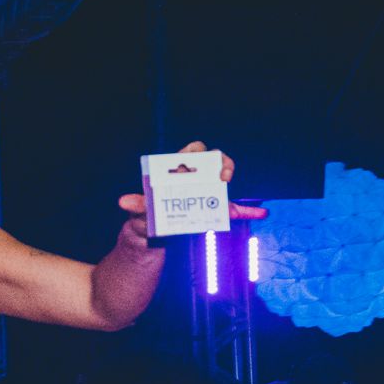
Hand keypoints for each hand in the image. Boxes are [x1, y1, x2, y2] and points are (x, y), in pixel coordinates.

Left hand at [116, 141, 262, 250]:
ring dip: (229, 178)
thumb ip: (137, 205)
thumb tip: (123, 201)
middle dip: (220, 162)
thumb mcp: (140, 210)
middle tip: (221, 176)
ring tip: (226, 186)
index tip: (197, 160)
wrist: (152, 233)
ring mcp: (207, 191)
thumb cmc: (145, 214)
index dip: (197, 152)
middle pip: (213, 159)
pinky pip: (234, 209)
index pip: (192, 151)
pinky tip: (260, 214)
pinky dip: (247, 212)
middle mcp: (196, 175)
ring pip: (223, 179)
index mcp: (179, 168)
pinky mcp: (214, 210)